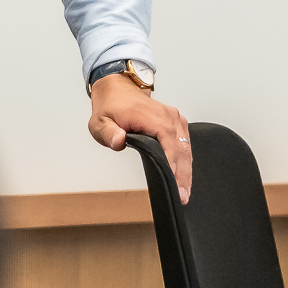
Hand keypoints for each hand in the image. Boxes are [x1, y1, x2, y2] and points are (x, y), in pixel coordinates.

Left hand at [89, 75, 189, 201]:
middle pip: (182, 150)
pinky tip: (184, 177)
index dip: (172, 165)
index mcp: (153, 117)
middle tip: (182, 197)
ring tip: (185, 192)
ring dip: (187, 170)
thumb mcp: (100, 122)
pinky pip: (185, 144)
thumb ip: (109, 133)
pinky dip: (185, 161)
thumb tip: (119, 141)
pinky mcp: (176, 123)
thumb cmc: (110, 107)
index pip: (168, 144)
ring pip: (186, 148)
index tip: (172, 184)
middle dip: (183, 175)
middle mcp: (169, 117)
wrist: (117, 90)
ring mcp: (175, 119)